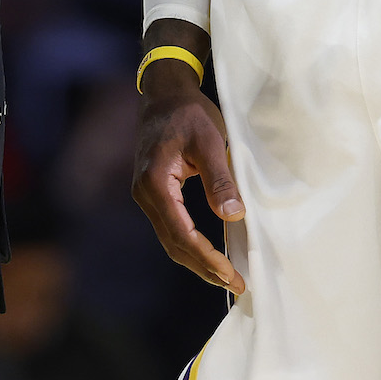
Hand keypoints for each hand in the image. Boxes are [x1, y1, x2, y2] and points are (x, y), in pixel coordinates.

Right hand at [132, 30, 246, 293]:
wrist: (164, 94)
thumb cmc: (189, 113)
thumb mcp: (211, 141)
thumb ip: (220, 178)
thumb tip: (233, 216)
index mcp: (156, 183)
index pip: (183, 234)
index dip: (208, 259)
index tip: (232, 275)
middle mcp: (145, 194)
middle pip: (174, 244)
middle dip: (204, 268)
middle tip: (235, 285)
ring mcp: (146, 196)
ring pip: (171, 240)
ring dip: (197, 261)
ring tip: (226, 276)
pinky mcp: (154, 194)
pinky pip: (171, 228)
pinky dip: (190, 245)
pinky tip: (210, 253)